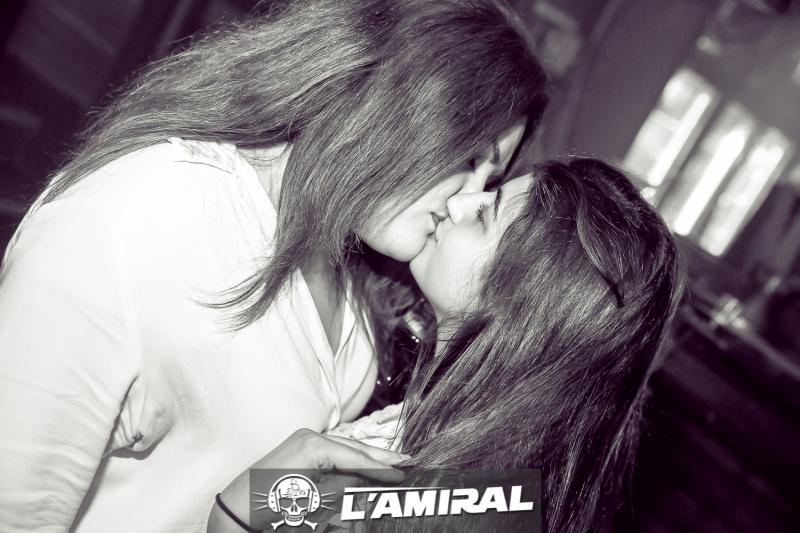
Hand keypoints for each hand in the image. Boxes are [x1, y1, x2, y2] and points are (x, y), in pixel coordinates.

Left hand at [208, 429, 409, 532]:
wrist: (239, 507)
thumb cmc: (274, 505)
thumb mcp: (316, 500)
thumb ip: (347, 486)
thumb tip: (372, 479)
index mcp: (315, 446)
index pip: (357, 458)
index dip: (382, 468)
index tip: (404, 473)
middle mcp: (311, 436)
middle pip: (354, 448)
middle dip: (380, 457)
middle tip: (407, 462)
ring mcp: (305, 439)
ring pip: (345, 449)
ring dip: (367, 458)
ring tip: (393, 463)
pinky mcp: (301, 446)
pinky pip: (333, 452)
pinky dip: (350, 459)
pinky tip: (365, 463)